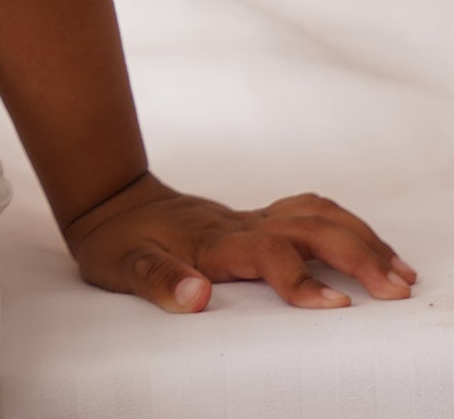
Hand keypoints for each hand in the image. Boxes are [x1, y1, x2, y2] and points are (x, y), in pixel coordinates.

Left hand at [60, 170, 418, 312]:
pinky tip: (365, 247)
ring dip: (360, 238)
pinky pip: (309, 214)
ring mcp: (249, 218)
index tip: (338, 307)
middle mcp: (239, 225)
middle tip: (397, 288)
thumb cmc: (116, 239)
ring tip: (399, 271)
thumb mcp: (121, 265)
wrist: (109, 200)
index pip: (268, 254)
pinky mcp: (255, 220)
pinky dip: (345, 227)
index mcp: (213, 242)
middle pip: (308, 227)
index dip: (301, 280)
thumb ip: (156, 279)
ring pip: (315, 215)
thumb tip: (196, 296)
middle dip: (357, 254)